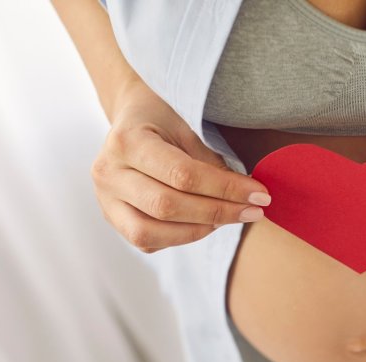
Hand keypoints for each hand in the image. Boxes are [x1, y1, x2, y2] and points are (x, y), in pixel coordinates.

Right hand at [91, 80, 269, 253]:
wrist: (131, 117)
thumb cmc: (165, 117)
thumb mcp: (189, 123)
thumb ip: (210, 160)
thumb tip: (246, 194)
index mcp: (127, 141)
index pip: (182, 175)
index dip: (225, 189)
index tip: (260, 194)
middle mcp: (108, 172)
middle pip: (167, 207)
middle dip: (218, 212)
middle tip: (254, 211)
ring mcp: (105, 199)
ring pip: (150, 233)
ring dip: (199, 230)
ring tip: (230, 218)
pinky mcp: (112, 218)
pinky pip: (148, 242)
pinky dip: (181, 237)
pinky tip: (206, 223)